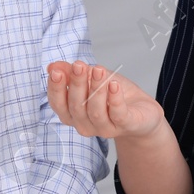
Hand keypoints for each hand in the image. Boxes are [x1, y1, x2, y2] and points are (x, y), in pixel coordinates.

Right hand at [47, 60, 165, 141]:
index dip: (56, 88)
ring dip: (97, 89)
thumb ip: (71, 73)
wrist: (141, 110)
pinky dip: (115, 99)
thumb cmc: (113, 94)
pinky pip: (117, 115)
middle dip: (77, 84)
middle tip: (79, 65)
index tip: (56, 71)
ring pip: (96, 112)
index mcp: (72, 114)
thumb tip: (52, 66)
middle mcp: (85, 124)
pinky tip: (114, 85)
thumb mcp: (91, 78)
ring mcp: (105, 128)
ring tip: (99, 70)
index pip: (58, 104)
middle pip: (76, 106)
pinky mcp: (125, 126)